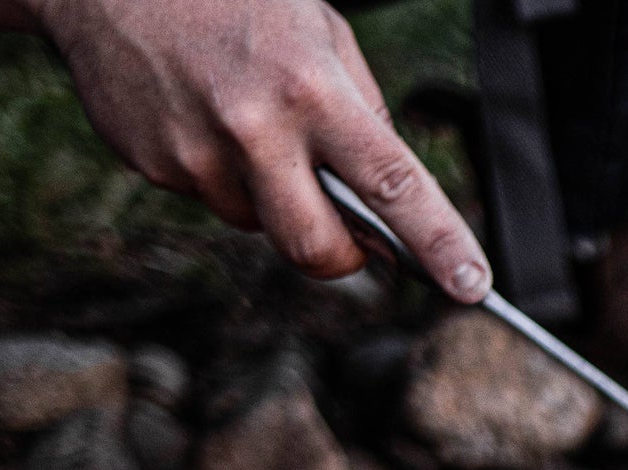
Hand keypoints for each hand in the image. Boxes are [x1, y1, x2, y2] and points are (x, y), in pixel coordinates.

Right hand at [12, 0, 490, 299]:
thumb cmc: (237, 2)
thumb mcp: (322, 36)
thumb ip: (363, 117)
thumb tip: (391, 200)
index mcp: (313, 91)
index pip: (393, 186)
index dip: (440, 242)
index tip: (472, 284)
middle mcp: (255, 129)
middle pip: (318, 250)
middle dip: (343, 255)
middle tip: (351, 234)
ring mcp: (199, 153)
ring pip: (261, 225)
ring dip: (272, 198)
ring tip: (251, 123)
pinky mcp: (155, 165)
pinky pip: (213, 200)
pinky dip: (224, 175)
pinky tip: (206, 116)